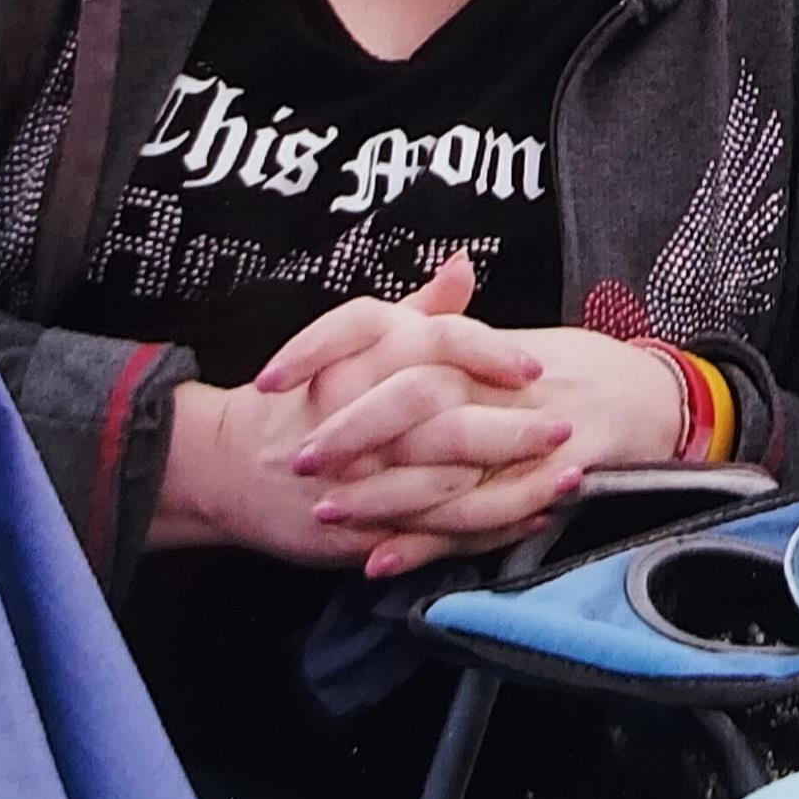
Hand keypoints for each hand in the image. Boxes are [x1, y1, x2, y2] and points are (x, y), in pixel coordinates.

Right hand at [153, 257, 575, 572]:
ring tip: (571, 479)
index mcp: (361, 361)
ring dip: (513, 486)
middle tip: (566, 427)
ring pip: (445, 488)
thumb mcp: (352, 342)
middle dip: (510, 429)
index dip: (487, 354)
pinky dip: (484, 530)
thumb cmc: (302, 398)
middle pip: (444, 423)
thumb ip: (418, 310)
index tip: (534, 366)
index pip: (432, 347)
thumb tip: (465, 264)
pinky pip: (432, 534)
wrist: (227, 463)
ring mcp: (358, 481)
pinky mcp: (360, 529)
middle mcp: (360, 420)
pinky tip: (532, 518)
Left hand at [263, 283, 690, 567]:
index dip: (323, 350)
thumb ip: (429, 334)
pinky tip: (381, 561)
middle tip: (298, 457)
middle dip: (352, 432)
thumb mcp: (493, 345)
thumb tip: (357, 337)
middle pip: (413, 400)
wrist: (650, 396)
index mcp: (472, 341)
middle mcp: (495, 383)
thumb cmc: (565, 371)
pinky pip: (482, 518)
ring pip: (443, 468)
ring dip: (381, 496)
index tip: (272, 379)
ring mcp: (525, 434)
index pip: (386, 328)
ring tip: (327, 515)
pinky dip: (430, 543)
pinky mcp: (549, 479)